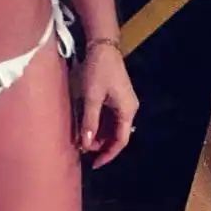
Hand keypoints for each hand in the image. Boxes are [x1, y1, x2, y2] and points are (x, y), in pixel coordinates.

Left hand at [76, 44, 137, 167]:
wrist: (102, 46)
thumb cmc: (98, 70)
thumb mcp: (91, 97)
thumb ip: (89, 121)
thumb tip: (86, 144)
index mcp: (127, 111)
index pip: (120, 141)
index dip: (108, 155)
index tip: (94, 164)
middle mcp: (128, 109)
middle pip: (116, 134)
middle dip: (101, 145)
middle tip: (83, 151)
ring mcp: (122, 102)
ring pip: (111, 126)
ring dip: (98, 134)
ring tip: (82, 140)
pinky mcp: (115, 96)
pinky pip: (108, 116)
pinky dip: (97, 123)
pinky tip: (85, 126)